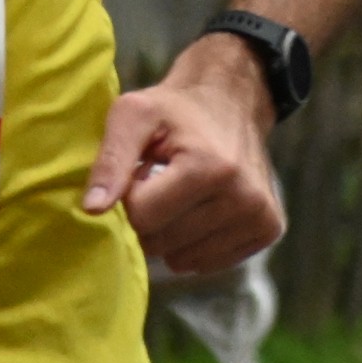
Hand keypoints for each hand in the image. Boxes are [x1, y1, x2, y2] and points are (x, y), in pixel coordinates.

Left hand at [82, 34, 284, 278]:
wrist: (230, 99)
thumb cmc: (173, 109)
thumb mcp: (133, 116)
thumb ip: (109, 160)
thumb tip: (92, 210)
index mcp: (208, 167)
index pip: (141, 216)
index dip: (130, 196)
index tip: (140, 172)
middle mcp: (243, 196)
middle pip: (162, 242)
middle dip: (149, 217)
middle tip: (158, 182)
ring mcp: (260, 216)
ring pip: (184, 258)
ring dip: (171, 233)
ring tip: (180, 193)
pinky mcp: (269, 229)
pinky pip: (209, 263)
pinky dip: (194, 243)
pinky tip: (200, 208)